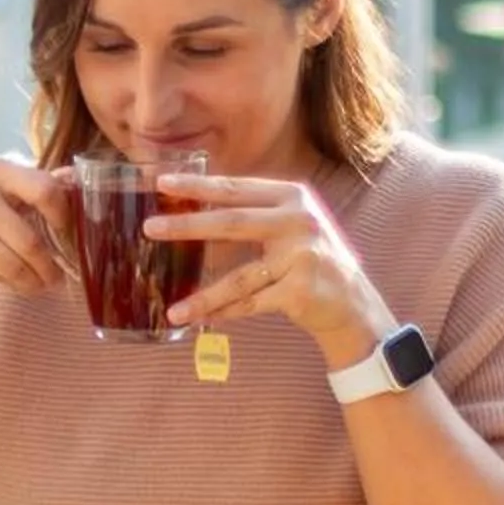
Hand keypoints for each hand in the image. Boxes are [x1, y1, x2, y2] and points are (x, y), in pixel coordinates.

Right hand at [0, 157, 72, 297]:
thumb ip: (27, 186)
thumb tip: (75, 179)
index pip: (45, 189)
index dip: (64, 215)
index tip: (68, 233)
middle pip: (31, 236)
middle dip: (50, 262)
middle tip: (60, 274)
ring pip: (15, 261)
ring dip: (36, 280)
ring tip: (44, 284)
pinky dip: (16, 284)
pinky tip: (22, 285)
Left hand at [144, 173, 393, 362]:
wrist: (353, 303)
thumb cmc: (311, 259)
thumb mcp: (289, 227)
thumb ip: (252, 216)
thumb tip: (192, 214)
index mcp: (292, 197)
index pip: (236, 188)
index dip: (198, 185)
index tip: (162, 182)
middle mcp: (299, 221)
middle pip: (232, 223)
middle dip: (187, 226)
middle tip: (150, 228)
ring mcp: (302, 256)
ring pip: (238, 278)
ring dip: (202, 296)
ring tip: (174, 310)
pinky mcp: (300, 290)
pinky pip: (251, 304)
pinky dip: (225, 314)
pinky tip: (202, 322)